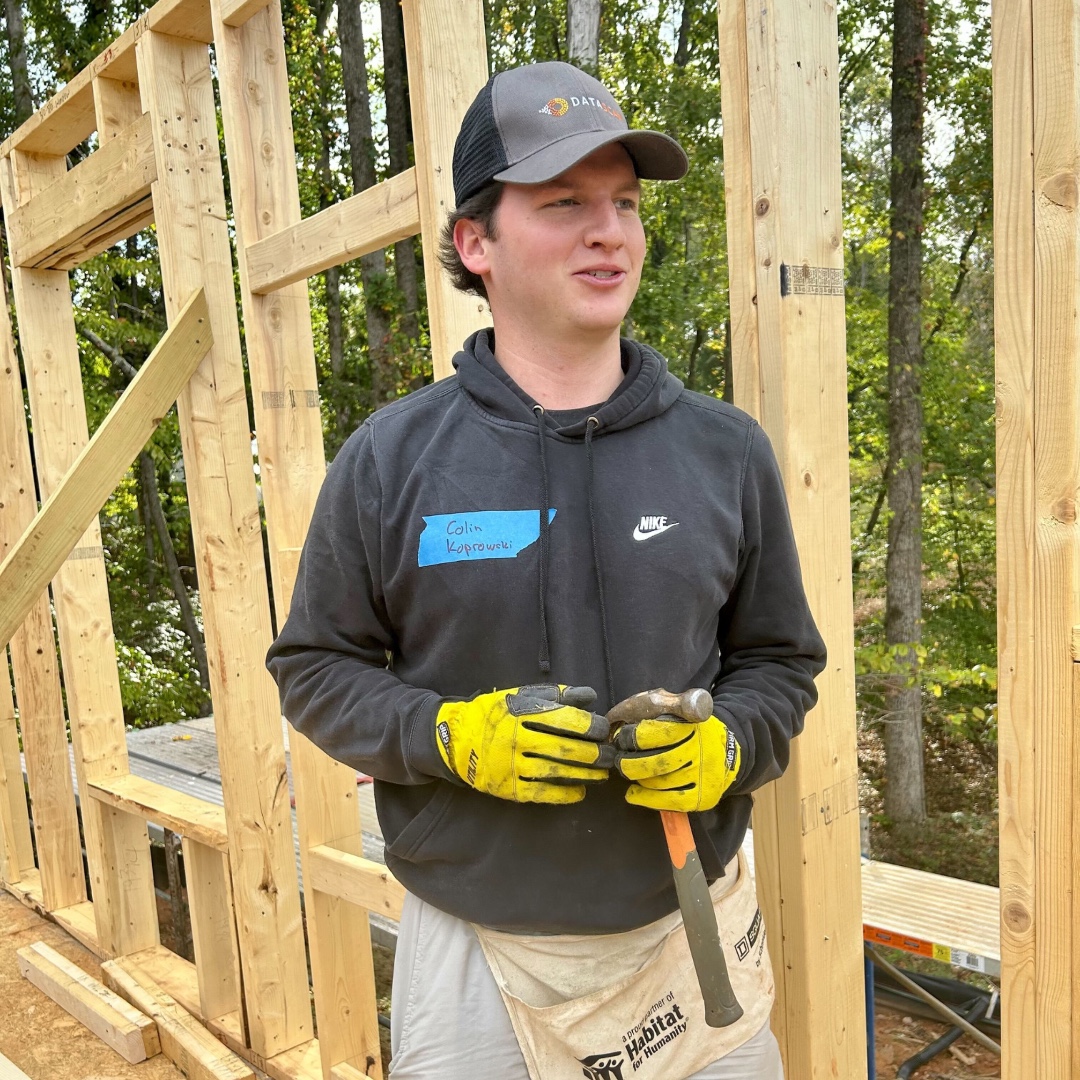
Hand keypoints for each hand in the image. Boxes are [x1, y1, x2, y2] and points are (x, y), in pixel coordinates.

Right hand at [435, 684, 614, 803]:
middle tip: (610, 755)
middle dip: (595, 753)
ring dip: (586, 775)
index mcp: (521, 712)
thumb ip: (557, 695)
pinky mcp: (509, 788)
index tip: (603, 729)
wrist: (455, 739)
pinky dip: (565, 794)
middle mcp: (517, 740)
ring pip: (557, 772)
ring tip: (602, 775)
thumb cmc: (495, 714)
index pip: (565, 720)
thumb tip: (591, 697)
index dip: (591, 726)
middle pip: (565, 748)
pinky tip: (580, 791)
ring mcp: (512, 766)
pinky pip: (543, 794)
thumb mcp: (521, 695)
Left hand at [613, 701, 740, 812]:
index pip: (654, 734)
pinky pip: (667, 801)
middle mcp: (699, 750)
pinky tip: (633, 793)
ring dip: (637, 778)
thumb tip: (623, 715)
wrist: (727, 752)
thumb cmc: (691, 730)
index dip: (632, 737)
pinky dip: (644, 798)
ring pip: (657, 783)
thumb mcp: (679, 707)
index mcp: (690, 725)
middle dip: (629, 762)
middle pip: (655, 763)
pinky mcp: (702, 797)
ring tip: (631, 772)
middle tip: (620, 759)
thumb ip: (657, 705)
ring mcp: (701, 775)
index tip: (623, 737)